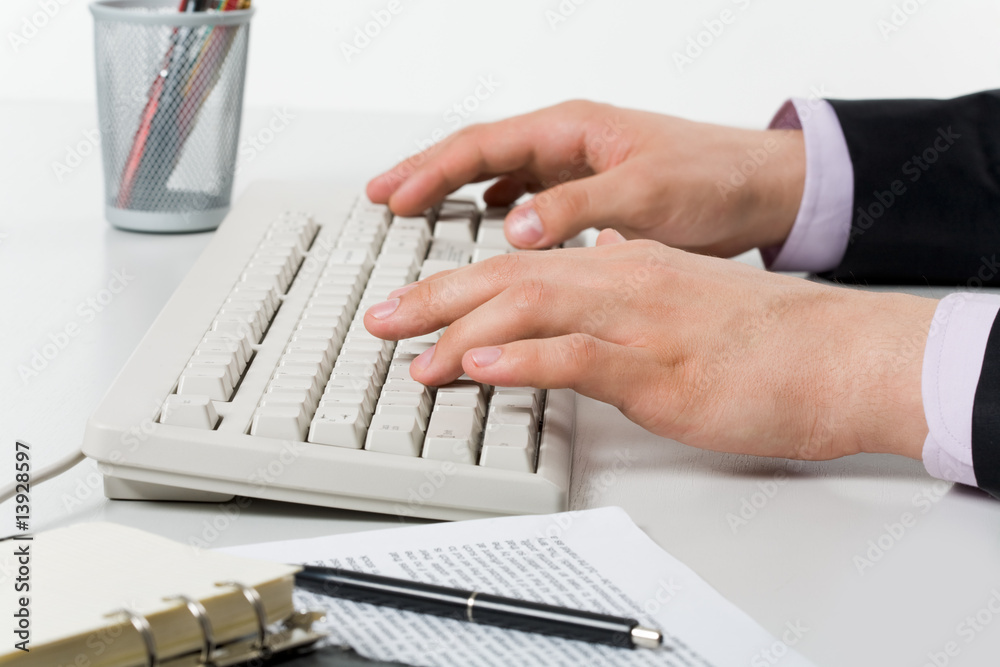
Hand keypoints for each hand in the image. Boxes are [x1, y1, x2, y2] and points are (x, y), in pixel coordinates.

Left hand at [364, 232, 935, 460]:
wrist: (840, 355)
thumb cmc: (766, 338)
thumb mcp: (683, 301)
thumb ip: (629, 296)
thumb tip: (587, 295)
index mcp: (625, 266)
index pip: (522, 267)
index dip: (458, 284)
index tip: (415, 304)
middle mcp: (623, 282)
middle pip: (507, 278)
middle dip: (435, 299)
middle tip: (383, 321)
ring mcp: (639, 322)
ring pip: (531, 308)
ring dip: (463, 332)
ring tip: (414, 355)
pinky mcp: (659, 368)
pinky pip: (579, 355)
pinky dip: (524, 358)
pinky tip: (484, 366)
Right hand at [366, 100, 805, 257]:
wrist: (764, 189)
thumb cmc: (715, 180)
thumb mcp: (646, 195)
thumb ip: (577, 208)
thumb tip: (510, 227)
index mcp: (573, 130)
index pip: (483, 146)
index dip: (431, 171)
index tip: (393, 198)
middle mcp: (569, 142)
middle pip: (479, 153)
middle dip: (425, 173)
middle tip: (380, 197)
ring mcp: (578, 165)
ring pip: (499, 173)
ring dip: (455, 190)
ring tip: (415, 208)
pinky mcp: (593, 190)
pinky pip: (528, 192)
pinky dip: (498, 206)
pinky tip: (487, 222)